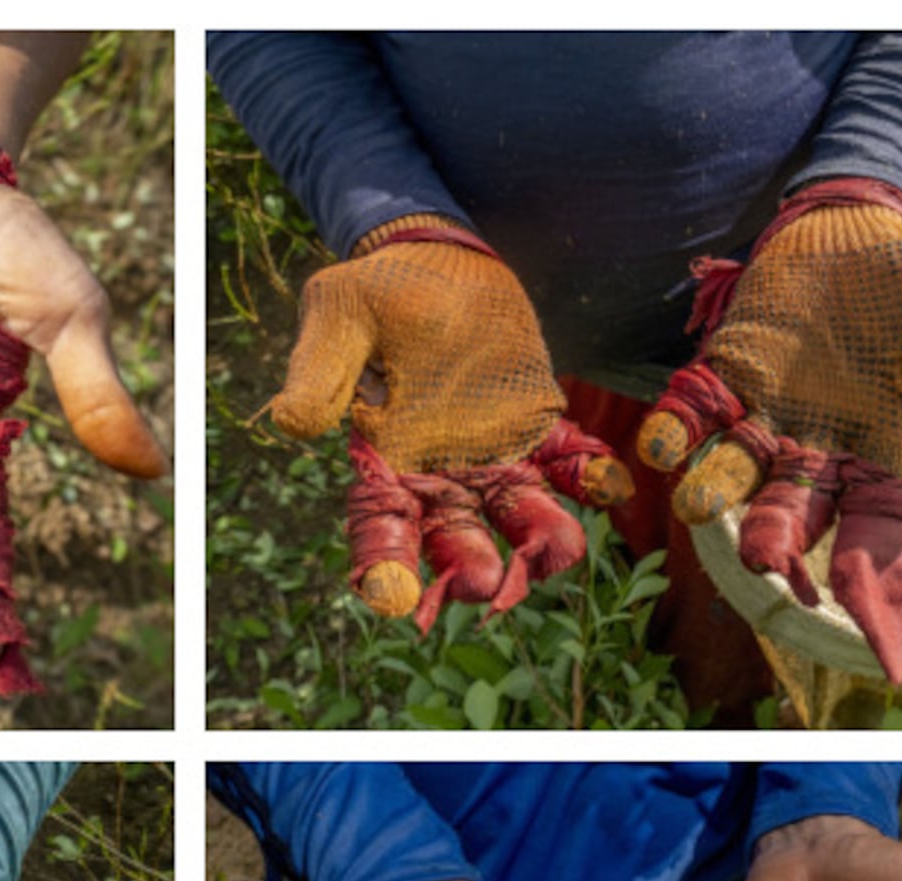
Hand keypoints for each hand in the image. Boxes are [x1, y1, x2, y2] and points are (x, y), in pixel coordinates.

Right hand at [272, 220, 630, 631]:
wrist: (441, 262)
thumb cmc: (376, 291)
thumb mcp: (339, 317)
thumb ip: (320, 370)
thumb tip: (290, 422)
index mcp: (381, 460)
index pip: (379, 524)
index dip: (383, 563)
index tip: (392, 597)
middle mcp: (438, 473)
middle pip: (452, 534)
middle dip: (468, 563)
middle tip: (487, 584)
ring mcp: (491, 455)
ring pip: (514, 510)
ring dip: (538, 535)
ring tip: (560, 550)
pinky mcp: (536, 426)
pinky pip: (564, 459)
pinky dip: (587, 475)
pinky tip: (611, 484)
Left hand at [637, 181, 901, 681]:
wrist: (847, 230)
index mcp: (880, 451)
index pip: (879, 530)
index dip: (875, 578)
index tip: (866, 629)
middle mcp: (816, 450)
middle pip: (795, 511)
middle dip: (778, 538)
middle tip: (764, 564)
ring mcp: (764, 418)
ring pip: (736, 471)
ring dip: (715, 490)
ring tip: (696, 506)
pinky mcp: (722, 379)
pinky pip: (692, 415)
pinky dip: (674, 430)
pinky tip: (657, 445)